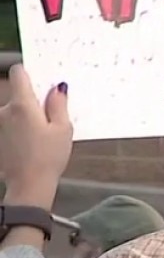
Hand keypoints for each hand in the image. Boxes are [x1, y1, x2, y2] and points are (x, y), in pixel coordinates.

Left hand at [0, 65, 71, 207]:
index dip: (29, 72)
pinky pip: (8, 125)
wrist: (28, 186)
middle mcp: (4, 112)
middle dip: (32, 101)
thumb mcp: (63, 129)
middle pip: (17, 95)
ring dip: (24, 117)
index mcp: (22, 105)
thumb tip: (57, 88)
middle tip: (50, 115)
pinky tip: (31, 143)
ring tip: (41, 134)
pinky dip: (17, 129)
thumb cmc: (48, 157)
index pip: (19, 74)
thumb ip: (59, 104)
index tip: (40, 78)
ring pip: (12, 112)